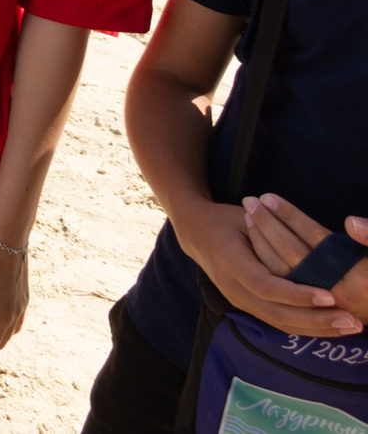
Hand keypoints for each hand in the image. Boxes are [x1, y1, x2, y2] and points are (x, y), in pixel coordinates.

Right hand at [173, 199, 358, 334]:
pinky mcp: (247, 306)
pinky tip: (330, 327)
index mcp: (230, 262)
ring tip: (349, 328)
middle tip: (351, 320)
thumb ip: (272, 234)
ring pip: (280, 323)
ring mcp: (238, 300)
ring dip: (316, 328)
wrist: (195, 232)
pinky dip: (306, 327)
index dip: (298, 294)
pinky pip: (278, 322)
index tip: (329, 296)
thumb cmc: (225, 220)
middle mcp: (232, 288)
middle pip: (277, 313)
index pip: (267, 286)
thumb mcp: (245, 218)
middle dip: (316, 319)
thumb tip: (312, 247)